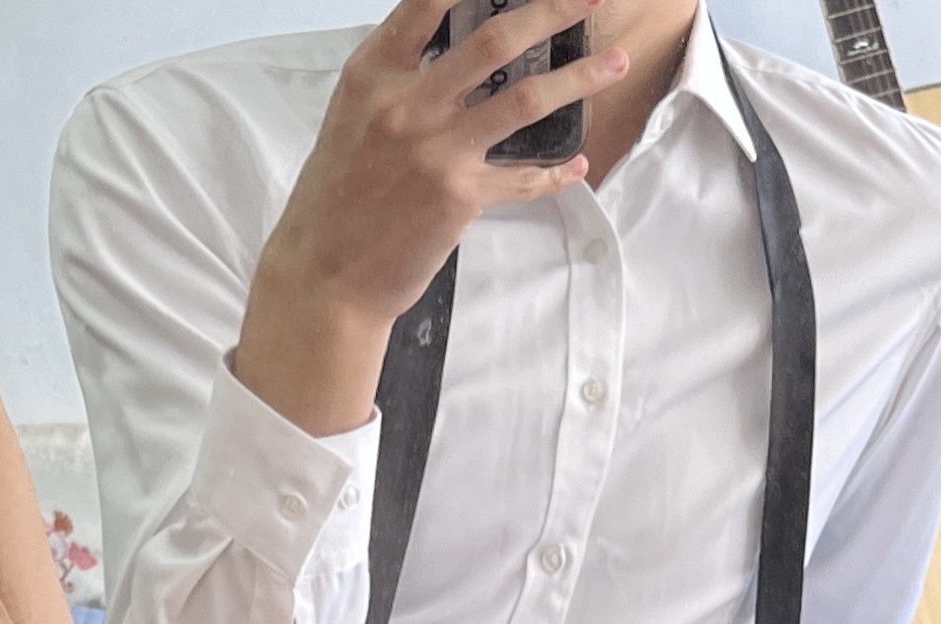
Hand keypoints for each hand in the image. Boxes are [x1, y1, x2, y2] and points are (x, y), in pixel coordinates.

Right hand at [236, 0, 619, 436]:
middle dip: (552, 9)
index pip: (428, 2)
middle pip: (495, 39)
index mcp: (374, 74)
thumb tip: (442, 56)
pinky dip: (554, 172)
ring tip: (614, 62)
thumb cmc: (335, 200)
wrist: (325, 278)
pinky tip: (577, 164)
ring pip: (524, 99)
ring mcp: (437, 149)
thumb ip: (398, 82)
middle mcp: (408, 103)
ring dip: (577, 78)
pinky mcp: (460, 196)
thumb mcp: (352, 119)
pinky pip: (521, 177)